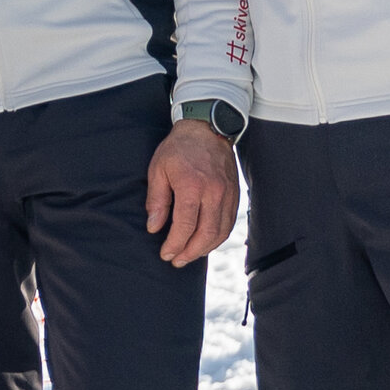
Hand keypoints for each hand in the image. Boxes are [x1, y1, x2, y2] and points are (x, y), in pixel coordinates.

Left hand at [144, 119, 239, 265]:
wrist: (207, 129)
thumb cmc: (178, 149)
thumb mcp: (158, 170)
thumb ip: (157, 201)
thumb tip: (154, 227)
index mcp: (192, 186)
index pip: (185, 225)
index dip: (175, 244)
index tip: (166, 254)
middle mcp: (214, 193)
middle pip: (206, 233)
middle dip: (191, 252)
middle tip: (177, 261)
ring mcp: (228, 194)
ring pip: (221, 231)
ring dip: (205, 248)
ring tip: (189, 255)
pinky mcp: (235, 195)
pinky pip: (230, 223)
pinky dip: (218, 237)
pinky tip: (205, 242)